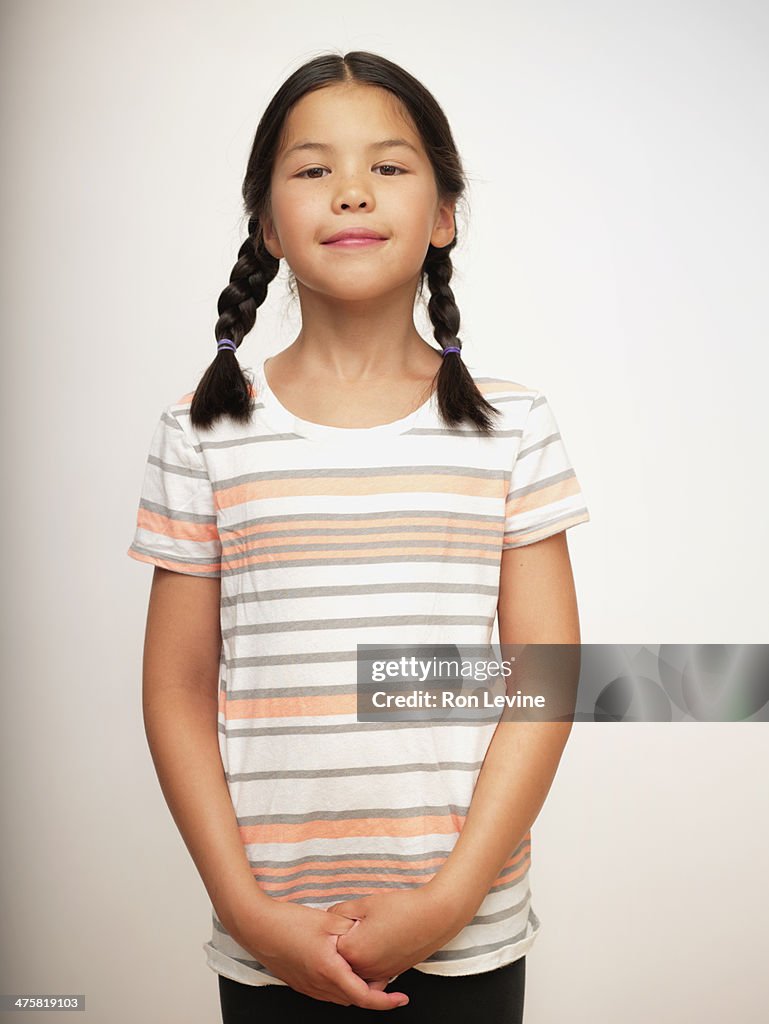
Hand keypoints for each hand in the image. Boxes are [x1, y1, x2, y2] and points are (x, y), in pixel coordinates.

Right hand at [229, 898, 409, 1008]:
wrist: (256, 926)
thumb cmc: (288, 922)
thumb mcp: (327, 921)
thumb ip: (352, 931)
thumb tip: (370, 935)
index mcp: (328, 971)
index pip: (364, 997)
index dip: (386, 1002)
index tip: (401, 998)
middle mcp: (318, 985)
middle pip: (354, 999)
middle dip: (374, 993)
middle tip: (387, 976)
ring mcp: (307, 987)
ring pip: (340, 997)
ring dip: (357, 990)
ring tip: (370, 972)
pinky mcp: (299, 983)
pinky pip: (327, 992)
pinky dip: (342, 986)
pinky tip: (345, 969)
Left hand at [327, 884, 468, 982]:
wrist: (435, 917)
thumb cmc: (403, 908)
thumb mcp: (366, 903)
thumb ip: (341, 911)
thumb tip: (330, 916)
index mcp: (353, 950)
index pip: (330, 943)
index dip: (336, 926)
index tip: (345, 917)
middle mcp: (365, 968)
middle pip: (341, 959)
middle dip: (345, 941)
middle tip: (358, 923)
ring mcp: (379, 973)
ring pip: (356, 967)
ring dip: (357, 953)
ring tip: (370, 931)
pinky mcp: (392, 973)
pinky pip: (372, 972)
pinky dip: (370, 960)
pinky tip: (377, 944)